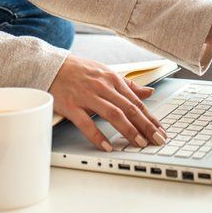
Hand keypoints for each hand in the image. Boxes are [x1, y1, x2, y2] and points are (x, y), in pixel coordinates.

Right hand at [48, 54, 166, 151]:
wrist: (51, 66)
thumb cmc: (79, 70)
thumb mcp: (106, 72)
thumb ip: (128, 84)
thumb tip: (149, 91)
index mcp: (113, 79)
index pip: (136, 101)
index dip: (150, 117)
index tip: (160, 131)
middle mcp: (102, 87)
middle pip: (129, 108)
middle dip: (146, 125)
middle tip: (157, 139)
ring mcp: (87, 96)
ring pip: (113, 114)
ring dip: (128, 130)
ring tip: (140, 143)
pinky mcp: (71, 106)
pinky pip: (86, 123)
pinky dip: (97, 136)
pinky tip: (107, 146)